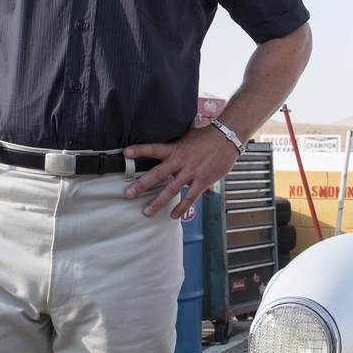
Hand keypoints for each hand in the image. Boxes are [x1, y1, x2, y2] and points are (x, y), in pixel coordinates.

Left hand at [123, 125, 241, 219]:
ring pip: (171, 189)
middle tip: (128, 194)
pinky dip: (182, 208)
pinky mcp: (202, 181)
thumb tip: (163, 146)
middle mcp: (181, 161)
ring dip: (158, 202)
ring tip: (146, 212)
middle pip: (158, 174)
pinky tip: (173, 216)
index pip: (154, 148)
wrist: (227, 137)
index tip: (125, 153)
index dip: (140, 150)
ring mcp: (191, 172)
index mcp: (176, 148)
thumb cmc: (206, 136)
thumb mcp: (187, 136)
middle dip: (142, 184)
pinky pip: (190, 197)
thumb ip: (175, 144)